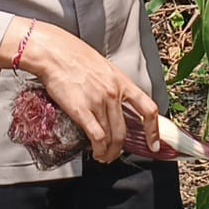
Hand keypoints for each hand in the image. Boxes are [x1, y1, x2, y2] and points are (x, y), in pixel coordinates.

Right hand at [15, 21, 159, 163]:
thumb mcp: (103, 67)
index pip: (147, 109)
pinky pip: (97, 137)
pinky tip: (96, 152)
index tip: (154, 143)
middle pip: (125, 131)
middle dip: (121, 149)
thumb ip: (112, 85)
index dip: (153, 130)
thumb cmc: (74, 56)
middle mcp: (114, 93)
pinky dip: (99, 149)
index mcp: (122, 81)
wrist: (54, 53)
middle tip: (115, 154)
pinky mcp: (82, 110)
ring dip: (108, 152)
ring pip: (111, 137)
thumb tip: (114, 102)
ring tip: (103, 156)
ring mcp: (99, 102)